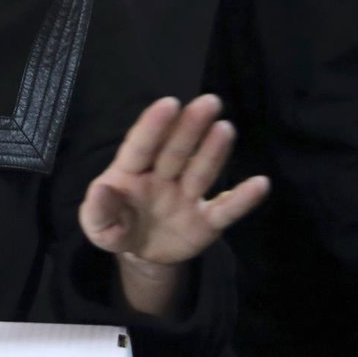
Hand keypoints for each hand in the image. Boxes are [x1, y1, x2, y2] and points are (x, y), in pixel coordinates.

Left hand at [79, 95, 268, 265]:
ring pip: (200, 171)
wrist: (140, 255)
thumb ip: (98, 209)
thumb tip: (102, 189)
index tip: (169, 103)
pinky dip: (243, 199)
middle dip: (191, 127)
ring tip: (226, 128)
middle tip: (209, 101)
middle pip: (176, 150)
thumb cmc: (115, 226)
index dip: (154, 125)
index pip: (142, 145)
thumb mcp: (97, 224)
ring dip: (214, 151)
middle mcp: (162, 177)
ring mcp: (186, 197)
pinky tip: (260, 183)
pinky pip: (226, 209)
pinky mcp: (206, 222)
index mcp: (131, 171)